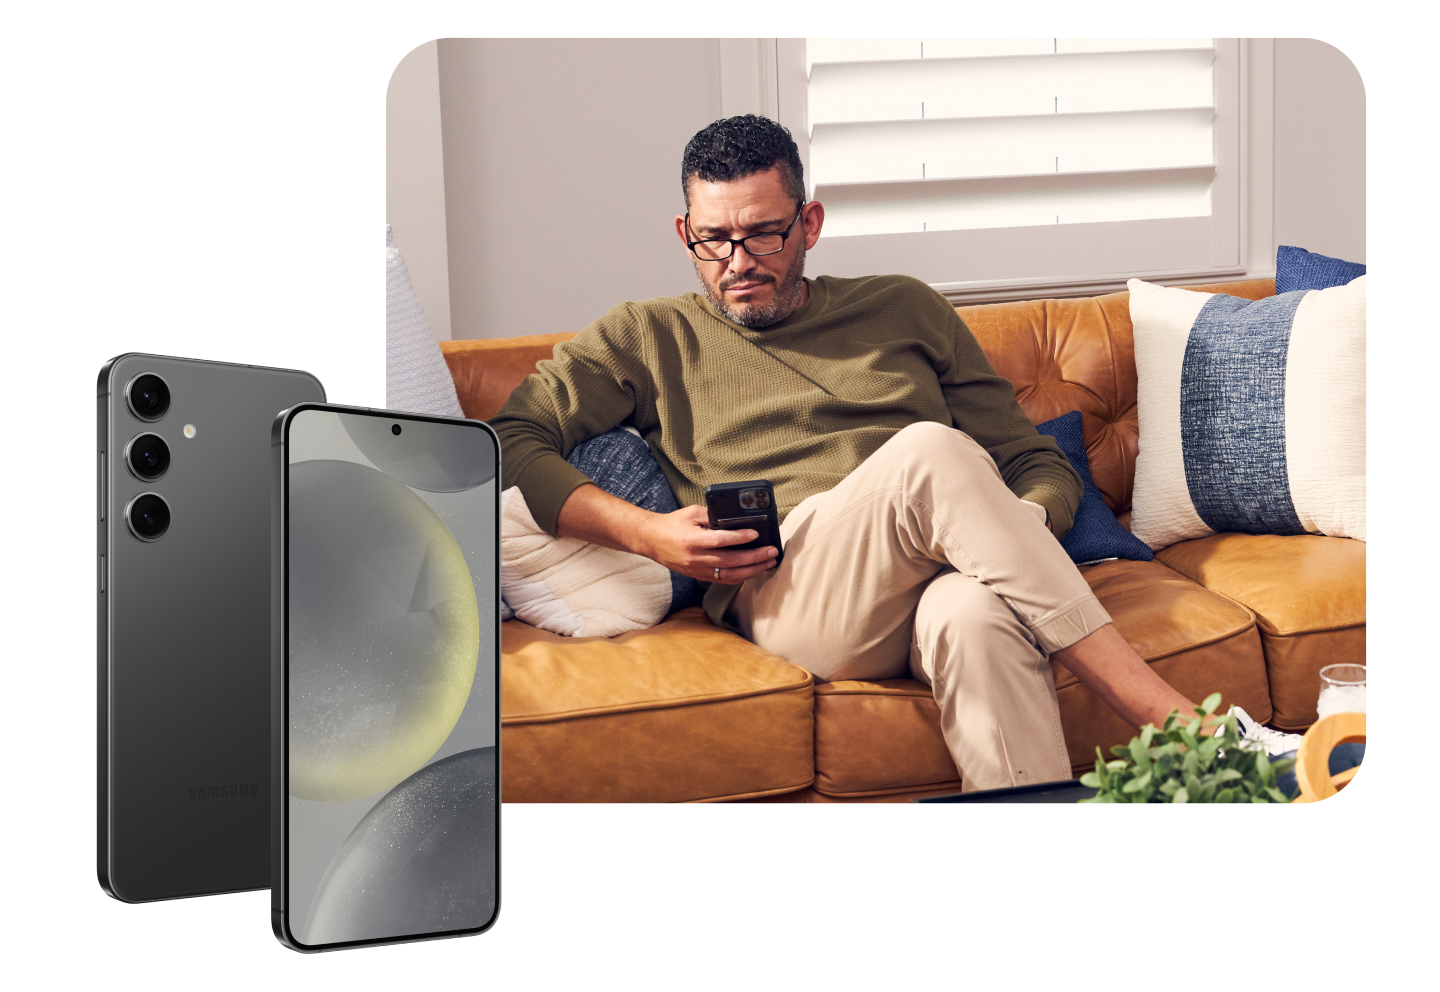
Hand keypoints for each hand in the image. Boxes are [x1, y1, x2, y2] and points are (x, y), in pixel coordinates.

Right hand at [638, 505, 778, 584]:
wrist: (651, 540)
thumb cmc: (672, 524)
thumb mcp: (692, 513)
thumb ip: (713, 516)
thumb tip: (736, 521)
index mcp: (692, 540)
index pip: (720, 540)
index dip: (739, 538)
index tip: (755, 534)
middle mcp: (695, 558)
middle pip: (730, 561)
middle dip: (754, 558)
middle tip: (771, 552)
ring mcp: (697, 570)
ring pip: (729, 575)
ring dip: (752, 570)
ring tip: (768, 563)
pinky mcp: (698, 576)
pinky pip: (723, 580)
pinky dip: (740, 577)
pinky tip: (753, 571)